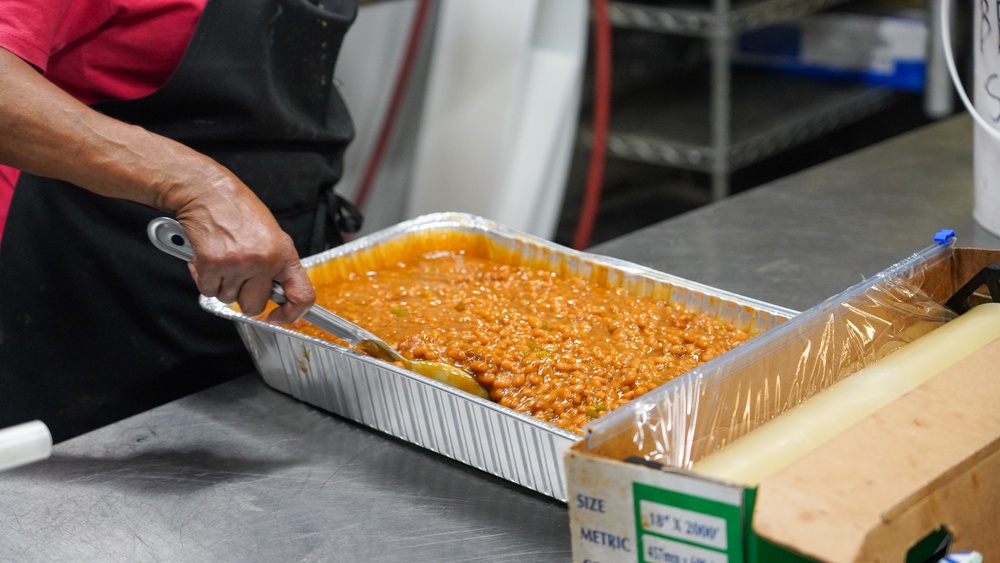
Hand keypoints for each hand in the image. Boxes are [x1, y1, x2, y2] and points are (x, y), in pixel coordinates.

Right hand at [171, 171, 315, 323]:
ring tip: (224, 258)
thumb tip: (280, 294)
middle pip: (255, 306)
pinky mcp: (212, 265)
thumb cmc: (238, 210)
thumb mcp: (272, 235)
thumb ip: (277, 265)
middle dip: (244, 295)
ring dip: (222, 284)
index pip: (301, 295)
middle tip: (238, 273)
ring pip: (228, 299)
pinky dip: (204, 278)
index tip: (278, 317)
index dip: (291, 313)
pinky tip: (209, 257)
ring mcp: (238, 264)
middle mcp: (264, 261)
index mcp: (284, 253)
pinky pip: (208, 290)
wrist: (208, 191)